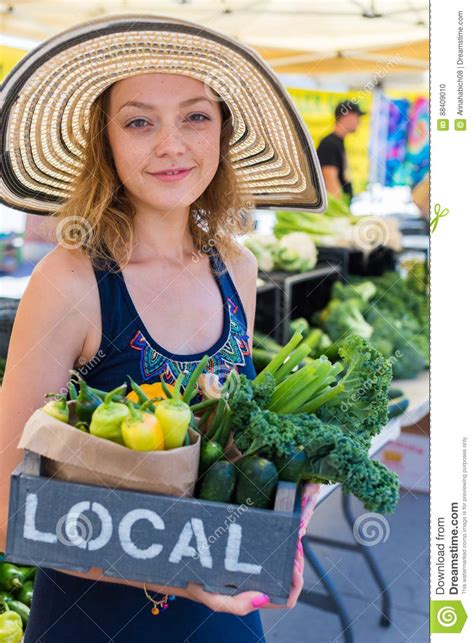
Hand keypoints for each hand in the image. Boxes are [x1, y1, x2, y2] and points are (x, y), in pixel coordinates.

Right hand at [154, 484, 321, 614]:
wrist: (182, 565)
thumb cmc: (198, 585)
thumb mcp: (212, 598)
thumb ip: (235, 605)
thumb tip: (263, 599)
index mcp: (255, 597)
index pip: (287, 597)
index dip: (295, 582)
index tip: (293, 562)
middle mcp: (259, 583)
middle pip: (289, 576)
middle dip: (296, 558)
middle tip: (295, 540)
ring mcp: (255, 567)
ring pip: (282, 561)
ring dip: (289, 547)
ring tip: (290, 531)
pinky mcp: (249, 552)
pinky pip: (270, 547)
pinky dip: (278, 538)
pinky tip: (278, 525)